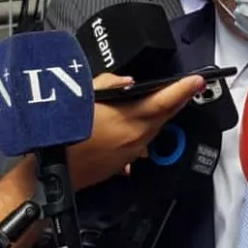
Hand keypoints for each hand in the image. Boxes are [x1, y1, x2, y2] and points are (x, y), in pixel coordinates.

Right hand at [68, 73, 204, 189]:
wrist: (50, 166)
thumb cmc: (61, 130)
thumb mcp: (81, 97)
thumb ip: (108, 85)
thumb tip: (127, 82)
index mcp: (127, 119)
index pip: (163, 101)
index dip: (182, 90)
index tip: (197, 81)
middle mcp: (134, 138)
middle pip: (163, 116)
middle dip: (176, 101)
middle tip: (188, 88)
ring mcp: (130, 154)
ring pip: (153, 131)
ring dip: (160, 117)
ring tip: (164, 103)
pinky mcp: (122, 164)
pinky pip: (140, 145)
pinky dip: (144, 132)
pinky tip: (137, 126)